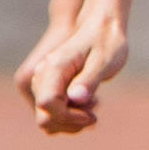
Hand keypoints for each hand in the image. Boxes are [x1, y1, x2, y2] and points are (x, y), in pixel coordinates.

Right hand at [22, 12, 127, 136]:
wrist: (102, 27)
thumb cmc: (107, 42)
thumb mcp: (104, 61)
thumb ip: (89, 80)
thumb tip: (76, 99)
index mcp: (53, 68)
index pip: (47, 104)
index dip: (69, 116)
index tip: (92, 114)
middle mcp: (42, 76)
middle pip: (44, 116)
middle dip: (70, 122)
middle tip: (94, 113)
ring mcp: (43, 82)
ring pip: (47, 117)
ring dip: (71, 119)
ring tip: (93, 104)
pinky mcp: (49, 86)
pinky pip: (53, 111)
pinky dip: (70, 114)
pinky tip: (88, 102)